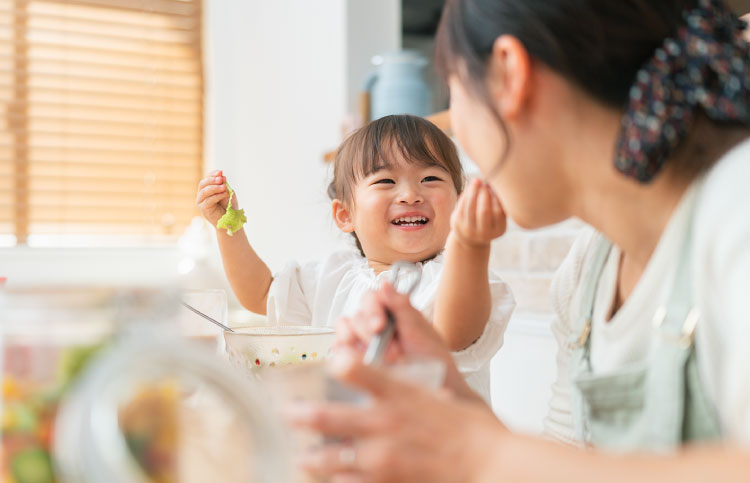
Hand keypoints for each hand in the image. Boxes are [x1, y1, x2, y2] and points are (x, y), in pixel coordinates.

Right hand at [196, 169, 235, 225]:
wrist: (230, 220)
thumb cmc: (229, 206)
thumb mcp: (228, 193)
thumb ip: (224, 186)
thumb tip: (222, 176)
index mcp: (208, 188)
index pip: (207, 178)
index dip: (213, 174)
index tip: (221, 172)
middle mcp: (202, 194)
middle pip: (203, 183)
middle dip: (212, 180)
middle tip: (221, 179)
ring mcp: (201, 201)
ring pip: (204, 191)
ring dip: (214, 187)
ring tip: (224, 187)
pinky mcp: (203, 208)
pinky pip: (208, 200)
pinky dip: (217, 196)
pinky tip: (224, 194)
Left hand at [284, 353, 505, 481]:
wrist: (488, 463)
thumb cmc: (467, 428)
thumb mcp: (434, 392)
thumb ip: (401, 386)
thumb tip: (378, 381)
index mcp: (398, 394)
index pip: (355, 368)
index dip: (334, 362)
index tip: (324, 360)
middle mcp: (384, 423)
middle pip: (328, 415)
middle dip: (300, 414)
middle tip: (286, 413)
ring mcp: (382, 456)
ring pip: (331, 456)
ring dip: (312, 456)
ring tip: (302, 459)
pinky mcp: (387, 481)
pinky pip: (349, 482)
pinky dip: (338, 479)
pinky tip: (333, 478)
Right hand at [334, 283, 474, 398]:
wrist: (437, 389)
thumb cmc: (432, 360)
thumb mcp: (421, 332)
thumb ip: (402, 308)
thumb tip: (385, 284)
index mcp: (392, 311)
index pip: (371, 298)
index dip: (372, 309)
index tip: (380, 326)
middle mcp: (375, 323)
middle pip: (356, 315)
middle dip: (368, 333)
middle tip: (388, 351)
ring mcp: (363, 340)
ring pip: (344, 330)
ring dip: (358, 344)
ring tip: (377, 360)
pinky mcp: (355, 358)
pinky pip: (339, 351)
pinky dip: (347, 355)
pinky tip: (363, 363)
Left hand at [451, 178, 506, 247]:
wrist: (470, 239)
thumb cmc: (488, 221)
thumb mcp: (497, 217)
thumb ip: (499, 202)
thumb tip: (493, 183)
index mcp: (498, 230)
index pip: (499, 212)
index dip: (497, 197)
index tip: (496, 186)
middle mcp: (484, 234)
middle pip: (484, 211)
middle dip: (484, 194)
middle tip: (485, 182)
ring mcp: (469, 230)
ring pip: (470, 207)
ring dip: (474, 191)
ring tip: (477, 181)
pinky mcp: (457, 224)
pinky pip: (461, 206)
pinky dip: (465, 195)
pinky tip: (469, 188)